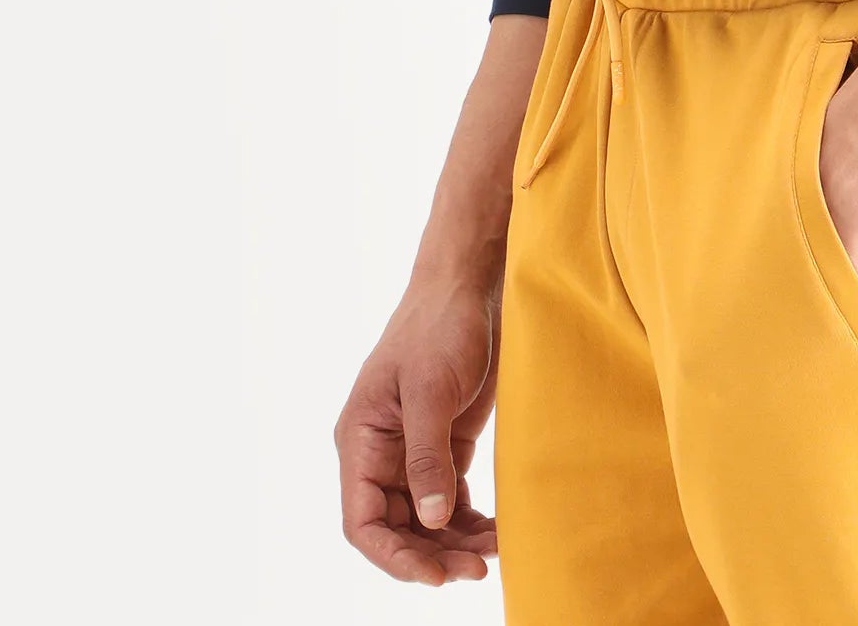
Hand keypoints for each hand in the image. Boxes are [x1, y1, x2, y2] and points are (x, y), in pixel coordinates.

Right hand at [335, 273, 503, 585]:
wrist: (471, 284)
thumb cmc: (440, 325)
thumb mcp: (430, 390)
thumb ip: (427, 457)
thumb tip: (433, 521)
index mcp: (361, 440)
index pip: (363, 520)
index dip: (394, 555)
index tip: (434, 574)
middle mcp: (381, 454)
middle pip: (396, 528)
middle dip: (432, 555)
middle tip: (476, 570)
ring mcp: (414, 451)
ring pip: (426, 520)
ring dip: (455, 544)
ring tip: (493, 555)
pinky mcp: (447, 444)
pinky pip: (451, 499)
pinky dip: (471, 522)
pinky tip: (497, 532)